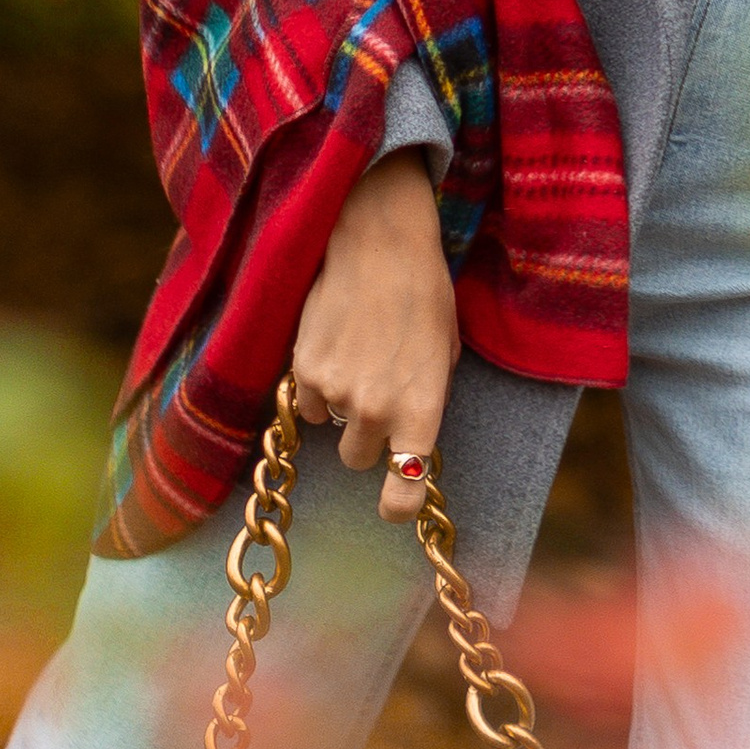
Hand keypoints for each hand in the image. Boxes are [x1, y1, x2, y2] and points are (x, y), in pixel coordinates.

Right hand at [291, 149, 459, 523]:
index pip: (404, 489)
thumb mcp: (446, 350)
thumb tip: (410, 430)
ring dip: (340, 406)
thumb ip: (428, 397)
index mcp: (421, 408)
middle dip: (366, 437)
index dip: (397, 505)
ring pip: (330, 429)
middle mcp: (376, 410)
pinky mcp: (304, 370)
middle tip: (375, 395)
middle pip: (359, 460)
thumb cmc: (423, 293)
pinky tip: (334, 344)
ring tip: (356, 355)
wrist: (380, 243)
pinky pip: (306, 402)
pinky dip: (316, 385)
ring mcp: (336, 393)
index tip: (392, 505)